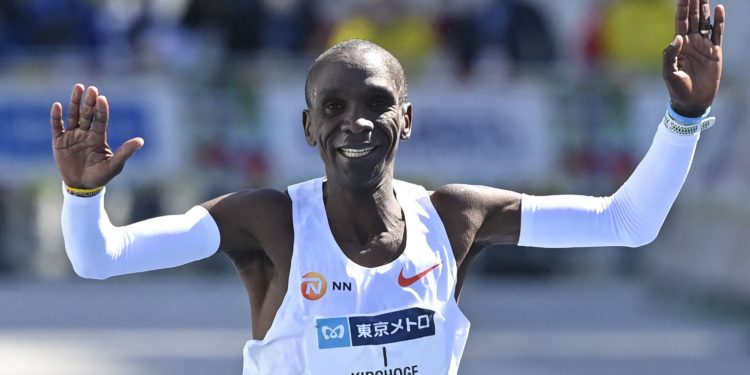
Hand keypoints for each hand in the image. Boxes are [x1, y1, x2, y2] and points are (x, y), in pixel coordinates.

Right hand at [51, 84, 143, 188]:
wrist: (83, 186)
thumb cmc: (101, 176)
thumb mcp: (114, 165)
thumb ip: (125, 152)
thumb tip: (141, 141)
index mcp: (99, 137)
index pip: (101, 120)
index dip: (101, 109)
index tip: (102, 99)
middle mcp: (86, 133)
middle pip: (87, 114)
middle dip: (89, 102)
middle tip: (91, 88)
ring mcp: (72, 136)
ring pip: (73, 115)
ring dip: (74, 102)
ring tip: (78, 87)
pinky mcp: (59, 142)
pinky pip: (57, 126)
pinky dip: (56, 117)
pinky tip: (57, 105)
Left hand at [662, 0, 724, 116]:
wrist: (693, 101)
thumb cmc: (677, 88)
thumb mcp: (669, 72)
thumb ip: (670, 55)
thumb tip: (678, 37)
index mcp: (678, 45)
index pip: (680, 20)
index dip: (682, 7)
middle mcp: (691, 42)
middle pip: (693, 17)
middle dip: (694, 2)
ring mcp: (703, 45)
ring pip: (705, 21)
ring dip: (705, 8)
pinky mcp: (715, 52)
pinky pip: (717, 33)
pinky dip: (719, 21)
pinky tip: (719, 9)